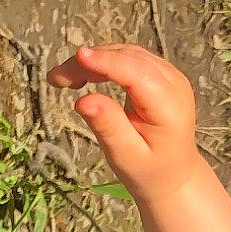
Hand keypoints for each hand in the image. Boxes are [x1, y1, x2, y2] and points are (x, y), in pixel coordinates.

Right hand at [46, 43, 202, 202]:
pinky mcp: (160, 75)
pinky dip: (105, 63)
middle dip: (91, 62)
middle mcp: (173, 83)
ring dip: (94, 60)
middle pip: (128, 58)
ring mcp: (169, 76)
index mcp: (169, 106)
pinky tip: (85, 75)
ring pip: (127, 54)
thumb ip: (108, 127)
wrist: (172, 177)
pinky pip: (129, 59)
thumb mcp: (126, 157)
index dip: (106, 63)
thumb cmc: (148, 171)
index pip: (135, 73)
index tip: (77, 58)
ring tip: (66, 79)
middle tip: (57, 78)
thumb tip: (83, 101)